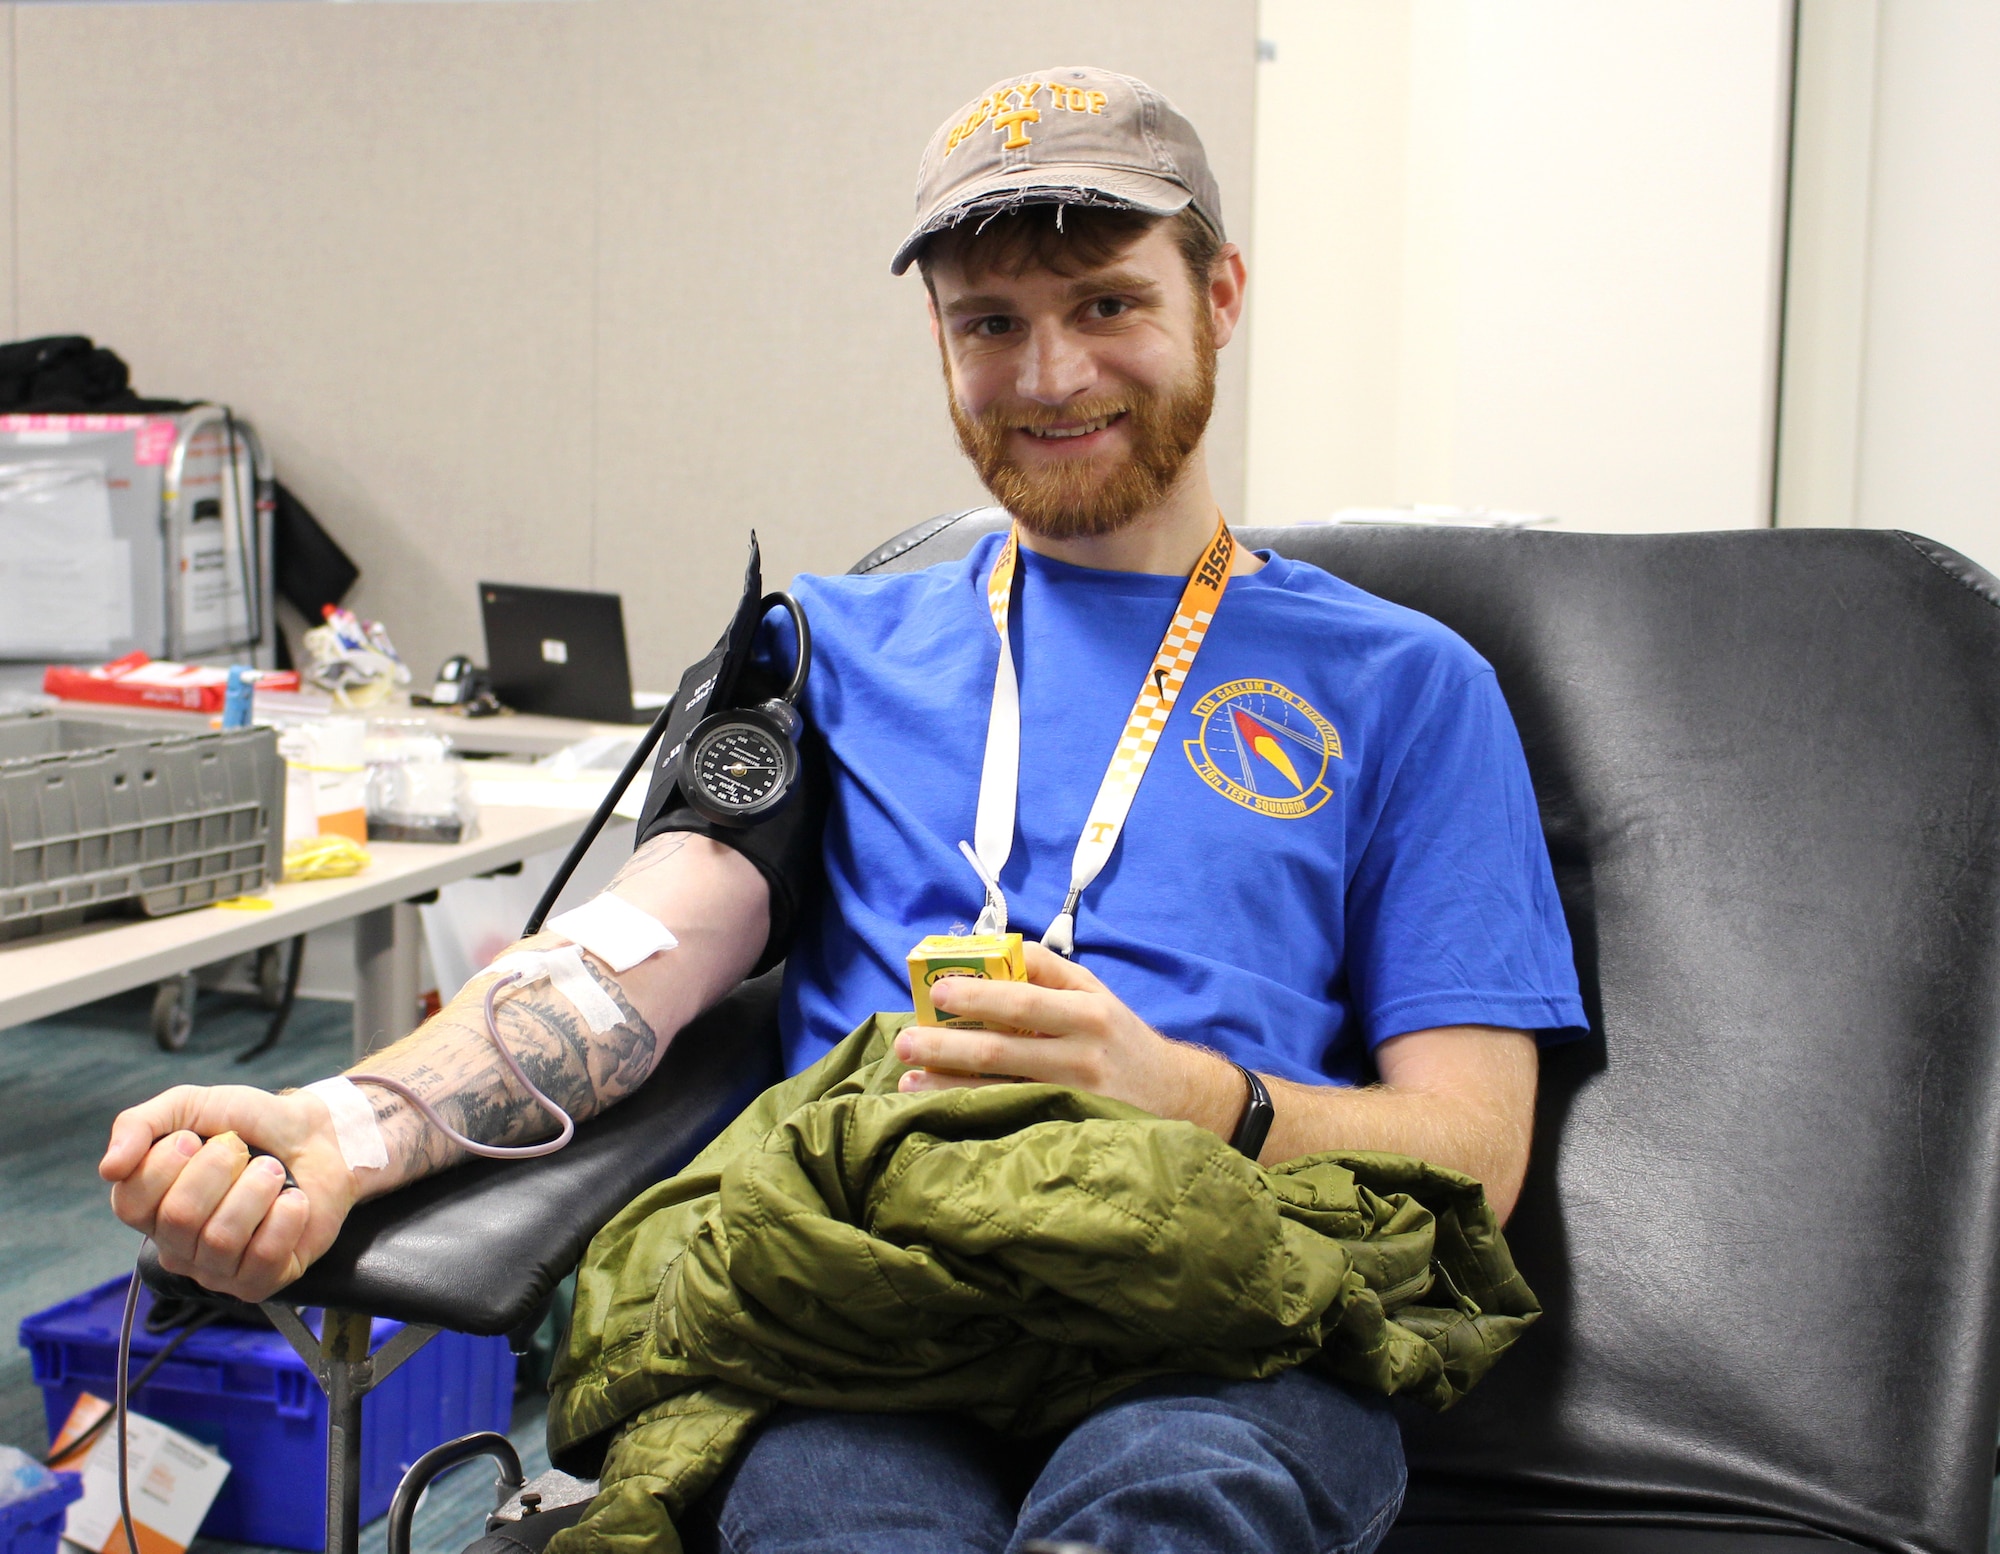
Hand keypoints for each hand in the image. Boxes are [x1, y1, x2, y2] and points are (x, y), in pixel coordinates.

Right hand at [99, 1085, 359, 1301]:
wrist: (318, 1135)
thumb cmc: (251, 1126)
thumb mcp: (192, 1106)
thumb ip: (140, 1124)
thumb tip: (109, 1168)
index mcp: (151, 1207)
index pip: (130, 1203)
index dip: (164, 1165)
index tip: (195, 1138)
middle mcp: (176, 1245)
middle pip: (179, 1218)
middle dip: (220, 1169)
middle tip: (242, 1151)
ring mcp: (215, 1268)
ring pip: (221, 1239)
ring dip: (257, 1189)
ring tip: (272, 1172)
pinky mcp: (259, 1281)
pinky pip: (263, 1258)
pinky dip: (285, 1218)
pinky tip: (292, 1200)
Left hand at [893, 943, 1243, 1137]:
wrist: (1174, 1096)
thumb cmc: (1120, 1038)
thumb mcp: (1096, 994)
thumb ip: (1050, 970)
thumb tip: (998, 946)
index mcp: (1087, 1013)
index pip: (1023, 1000)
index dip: (977, 996)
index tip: (936, 992)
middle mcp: (1082, 1057)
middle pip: (1002, 1051)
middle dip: (946, 1046)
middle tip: (904, 1042)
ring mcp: (1074, 1100)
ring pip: (1000, 1093)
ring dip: (948, 1087)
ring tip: (908, 1081)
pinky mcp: (1069, 1132)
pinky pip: (1012, 1122)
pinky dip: (974, 1115)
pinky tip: (942, 1111)